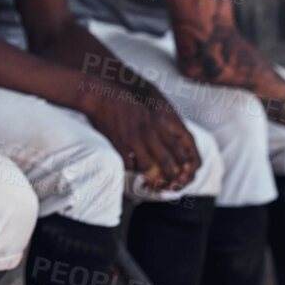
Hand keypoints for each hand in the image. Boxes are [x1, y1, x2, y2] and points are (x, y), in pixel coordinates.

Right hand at [85, 86, 200, 190]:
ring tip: (152, 187)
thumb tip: (163, 138)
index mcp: (156, 124)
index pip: (175, 146)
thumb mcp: (145, 111)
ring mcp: (133, 139)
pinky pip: (127, 165)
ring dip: (151, 179)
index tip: (183, 171)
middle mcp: (147, 133)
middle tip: (171, 185)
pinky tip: (131, 179)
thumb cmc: (122, 102)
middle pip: (165, 160)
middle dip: (170, 176)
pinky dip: (130, 174)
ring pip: (148, 166)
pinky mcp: (118, 144)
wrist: (101, 97)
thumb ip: (154, 125)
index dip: (182, 161)